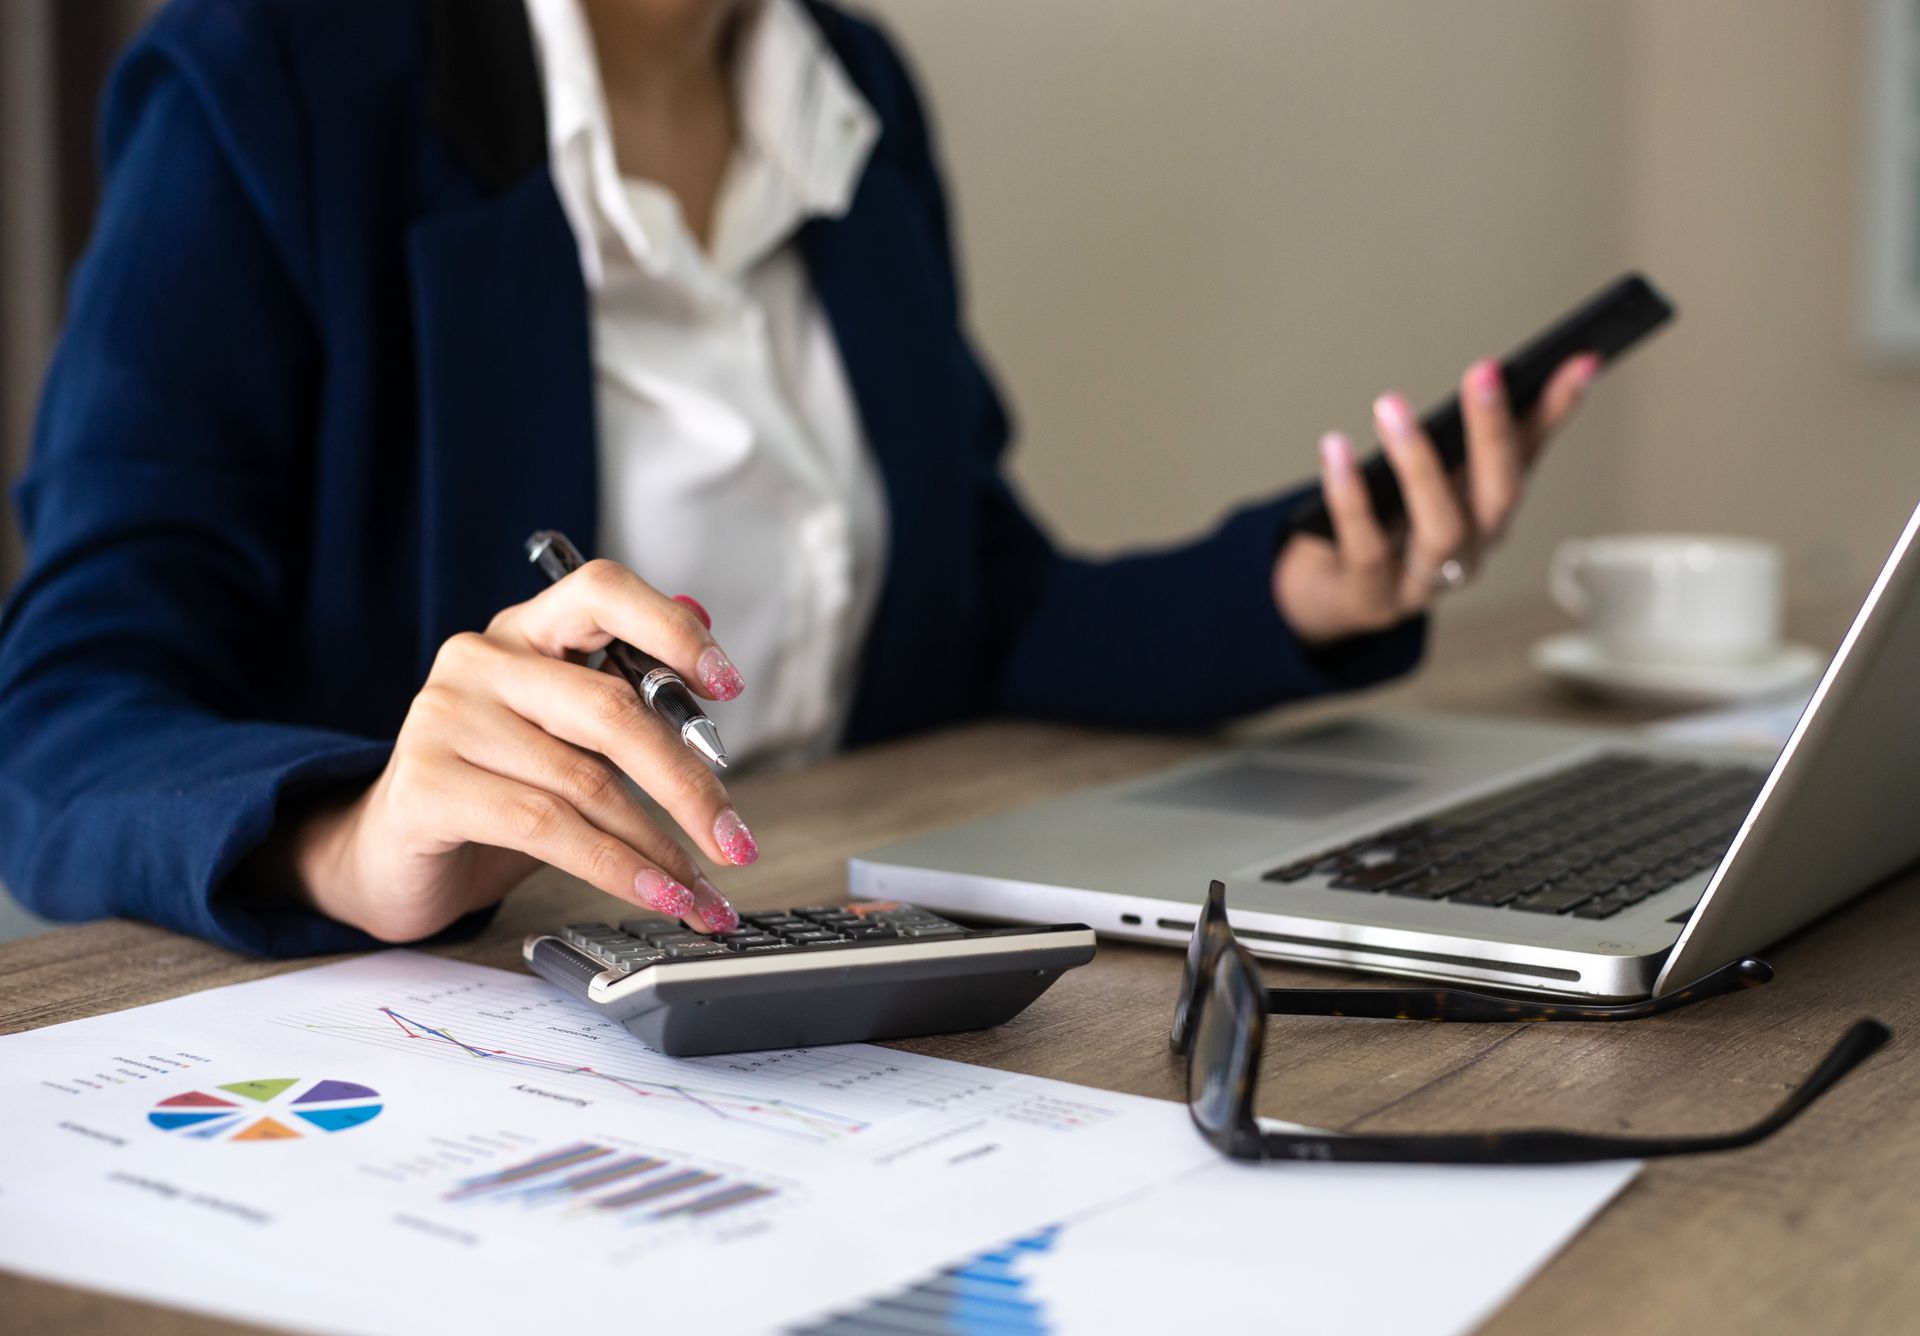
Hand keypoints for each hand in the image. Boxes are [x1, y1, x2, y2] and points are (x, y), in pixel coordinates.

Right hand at [279, 561, 753, 941]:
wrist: (390, 857)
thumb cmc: (495, 793)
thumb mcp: (569, 742)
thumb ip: (628, 704)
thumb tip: (712, 677)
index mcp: (525, 631)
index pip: (602, 591)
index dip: (672, 629)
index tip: (729, 685)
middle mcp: (480, 660)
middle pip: (612, 708)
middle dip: (689, 783)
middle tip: (736, 840)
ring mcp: (445, 718)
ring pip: (587, 782)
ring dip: (660, 847)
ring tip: (702, 891)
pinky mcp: (427, 784)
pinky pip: (548, 828)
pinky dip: (618, 869)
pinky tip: (656, 893)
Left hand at [1273, 353, 1600, 643]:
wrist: (1327, 596)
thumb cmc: (1387, 524)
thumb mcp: (1430, 477)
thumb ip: (1470, 433)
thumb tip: (1509, 368)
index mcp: (1490, 514)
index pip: (1531, 454)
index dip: (1557, 410)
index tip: (1580, 359)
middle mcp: (1470, 552)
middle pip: (1499, 497)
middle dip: (1495, 432)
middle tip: (1485, 370)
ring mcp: (1424, 584)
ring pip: (1440, 529)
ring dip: (1419, 464)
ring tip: (1391, 406)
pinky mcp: (1371, 598)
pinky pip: (1366, 544)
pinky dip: (1350, 496)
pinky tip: (1335, 449)